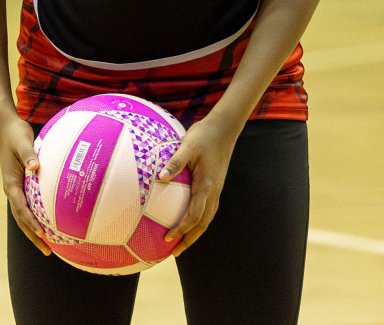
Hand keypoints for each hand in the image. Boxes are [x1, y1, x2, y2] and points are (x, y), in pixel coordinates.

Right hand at [0, 116, 52, 254]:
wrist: (4, 127)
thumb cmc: (15, 134)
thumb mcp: (22, 141)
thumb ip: (29, 155)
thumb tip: (36, 168)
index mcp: (10, 182)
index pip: (21, 208)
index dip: (31, 222)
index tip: (43, 233)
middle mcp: (11, 189)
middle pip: (21, 219)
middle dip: (33, 235)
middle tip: (47, 250)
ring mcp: (15, 189)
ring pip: (22, 215)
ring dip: (33, 231)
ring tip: (48, 246)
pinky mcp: (20, 185)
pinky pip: (28, 206)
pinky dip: (36, 218)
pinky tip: (50, 223)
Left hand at [159, 113, 242, 254]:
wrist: (224, 129)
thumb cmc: (204, 136)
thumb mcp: (187, 146)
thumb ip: (175, 162)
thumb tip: (160, 177)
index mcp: (207, 186)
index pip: (194, 215)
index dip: (182, 229)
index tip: (168, 238)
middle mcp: (214, 192)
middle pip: (202, 224)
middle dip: (189, 240)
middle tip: (173, 253)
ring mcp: (216, 190)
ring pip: (206, 219)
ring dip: (194, 233)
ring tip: (180, 244)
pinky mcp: (214, 186)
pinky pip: (206, 209)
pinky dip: (197, 221)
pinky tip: (187, 221)